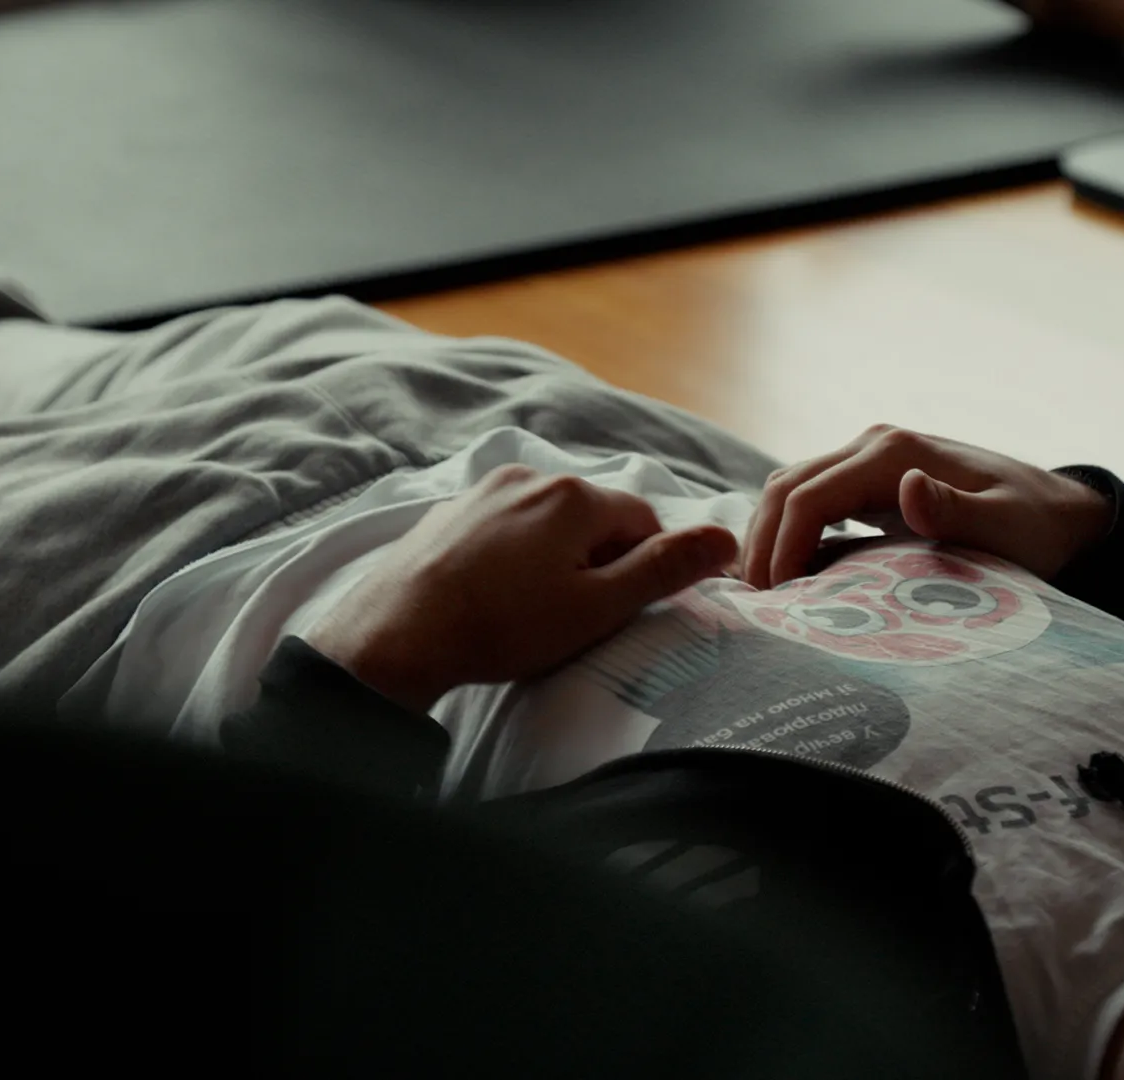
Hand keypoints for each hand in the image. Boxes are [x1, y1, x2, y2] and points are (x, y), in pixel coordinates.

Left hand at [306, 465, 737, 710]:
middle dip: (598, 561)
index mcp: (576, 495)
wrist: (397, 634)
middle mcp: (532, 477)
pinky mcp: (451, 510)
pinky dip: (513, 556)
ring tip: (530, 611)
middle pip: (595, 518)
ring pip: (548, 522)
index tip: (621, 609)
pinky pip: (506, 528)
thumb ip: (664, 570)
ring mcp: (486, 490)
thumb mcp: (598, 607)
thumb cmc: (503, 626)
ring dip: (555, 558)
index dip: (646, 567)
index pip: (645, 521)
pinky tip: (494, 597)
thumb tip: (726, 538)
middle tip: (573, 617)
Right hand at [741, 425, 1111, 588]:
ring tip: (762, 595)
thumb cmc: (1034, 528)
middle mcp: (873, 446)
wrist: (1057, 513)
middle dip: (761, 543)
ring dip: (767, 536)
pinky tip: (783, 576)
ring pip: (790, 489)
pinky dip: (787, 533)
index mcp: (894, 453)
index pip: (809, 495)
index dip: (781, 546)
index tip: (776, 600)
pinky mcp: (870, 481)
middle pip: (787, 487)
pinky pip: (811, 500)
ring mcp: (868, 460)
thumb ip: (955, 511)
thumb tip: (908, 487)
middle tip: (755, 605)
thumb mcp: (1003, 527)